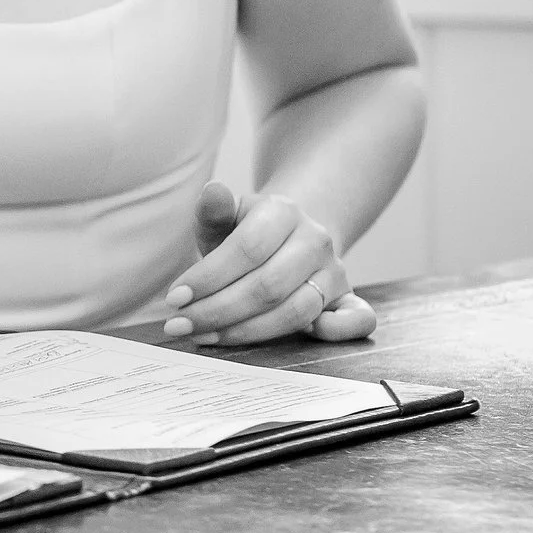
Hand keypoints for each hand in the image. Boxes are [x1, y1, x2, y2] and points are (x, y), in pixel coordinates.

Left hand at [163, 181, 375, 346]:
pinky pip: (358, 320)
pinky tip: (291, 341)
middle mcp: (315, 240)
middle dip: (218, 311)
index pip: (246, 249)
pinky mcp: (349, 299)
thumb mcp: (223, 218)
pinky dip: (335, 333)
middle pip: (268, 286)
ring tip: (204, 337)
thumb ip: (214, 210)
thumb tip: (213, 191)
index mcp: (282, 211)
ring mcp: (336, 271)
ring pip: (298, 311)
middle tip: (180, 325)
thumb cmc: (244, 233)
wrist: (288, 236)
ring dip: (247, 332)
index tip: (174, 299)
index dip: (207, 277)